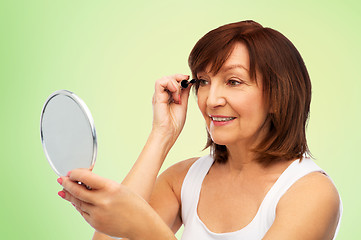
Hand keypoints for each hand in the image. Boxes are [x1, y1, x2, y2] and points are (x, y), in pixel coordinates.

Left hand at [57, 169, 175, 238]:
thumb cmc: (134, 205)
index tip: (71, 172)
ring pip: (77, 202)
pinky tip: (76, 202)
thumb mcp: (120, 189)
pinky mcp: (95, 224)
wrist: (141, 224)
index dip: (75, 174)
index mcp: (110, 188)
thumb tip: (84, 183)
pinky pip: (83, 213)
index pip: (85, 177)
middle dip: (66, 184)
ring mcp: (98, 214)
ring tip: (63, 190)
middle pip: (77, 191)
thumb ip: (102, 186)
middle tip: (61, 180)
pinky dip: (78, 206)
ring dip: (69, 195)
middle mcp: (102, 201)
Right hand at [151, 74, 191, 143]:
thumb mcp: (183, 103)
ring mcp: (158, 95)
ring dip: (175, 84)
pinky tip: (176, 96)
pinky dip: (170, 85)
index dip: (181, 77)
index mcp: (168, 95)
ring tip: (179, 97)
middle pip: (169, 77)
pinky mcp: (156, 97)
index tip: (189, 79)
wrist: (169, 133)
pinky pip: (160, 82)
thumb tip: (188, 81)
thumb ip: (184, 92)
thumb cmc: (175, 123)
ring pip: (165, 78)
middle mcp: (162, 94)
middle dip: (179, 78)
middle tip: (186, 84)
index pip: (172, 80)